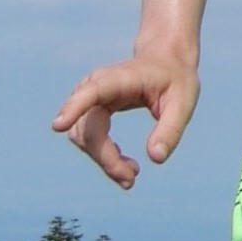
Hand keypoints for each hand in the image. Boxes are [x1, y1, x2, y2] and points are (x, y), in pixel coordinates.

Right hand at [51, 50, 198, 188]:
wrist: (165, 61)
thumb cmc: (176, 80)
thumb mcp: (183, 102)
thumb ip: (170, 129)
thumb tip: (155, 158)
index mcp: (119, 78)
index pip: (92, 93)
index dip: (74, 108)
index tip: (57, 126)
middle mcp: (96, 85)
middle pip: (89, 130)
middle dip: (106, 159)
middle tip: (132, 180)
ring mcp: (88, 97)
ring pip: (83, 138)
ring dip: (104, 161)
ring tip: (133, 171)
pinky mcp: (90, 109)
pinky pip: (86, 138)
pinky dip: (101, 156)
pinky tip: (124, 163)